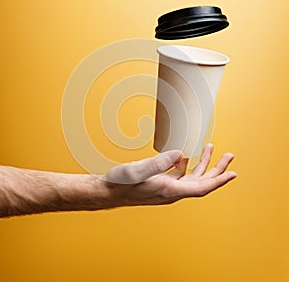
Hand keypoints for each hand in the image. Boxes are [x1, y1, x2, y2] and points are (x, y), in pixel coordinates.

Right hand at [102, 144, 236, 206]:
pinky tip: (186, 156)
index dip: (218, 180)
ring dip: (203, 164)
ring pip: (192, 178)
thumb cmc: (121, 183)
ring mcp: (167, 188)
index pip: (201, 188)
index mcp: (170, 191)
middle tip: (229, 156)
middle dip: (217, 168)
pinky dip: (187, 165)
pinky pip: (180, 175)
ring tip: (210, 149)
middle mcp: (172, 192)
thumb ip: (159, 163)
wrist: (108, 192)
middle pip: (201, 182)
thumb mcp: (138, 171)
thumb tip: (180, 154)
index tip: (233, 174)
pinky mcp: (160, 183)